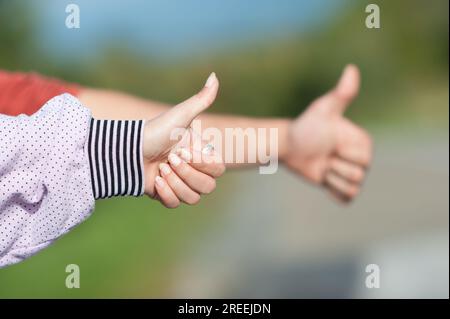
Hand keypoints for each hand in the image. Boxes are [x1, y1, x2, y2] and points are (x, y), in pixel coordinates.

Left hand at [143, 73, 224, 207]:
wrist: (126, 150)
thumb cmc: (154, 131)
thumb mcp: (180, 115)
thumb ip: (201, 99)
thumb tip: (214, 75)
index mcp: (201, 153)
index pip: (218, 170)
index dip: (201, 164)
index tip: (181, 151)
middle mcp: (194, 170)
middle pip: (208, 187)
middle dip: (186, 174)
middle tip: (168, 160)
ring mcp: (181, 184)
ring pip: (193, 198)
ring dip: (175, 184)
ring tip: (160, 170)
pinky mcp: (166, 195)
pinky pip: (176, 204)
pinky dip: (166, 194)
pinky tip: (155, 181)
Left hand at [283, 65, 372, 201]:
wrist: (291, 145)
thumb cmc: (308, 125)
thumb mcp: (324, 110)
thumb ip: (341, 93)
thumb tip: (352, 69)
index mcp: (363, 142)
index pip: (363, 158)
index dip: (342, 153)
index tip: (330, 143)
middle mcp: (362, 160)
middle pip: (358, 175)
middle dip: (334, 166)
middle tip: (324, 155)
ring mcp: (351, 175)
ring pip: (350, 188)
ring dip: (330, 178)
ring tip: (322, 165)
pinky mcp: (341, 189)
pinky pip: (346, 199)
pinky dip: (332, 191)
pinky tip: (322, 178)